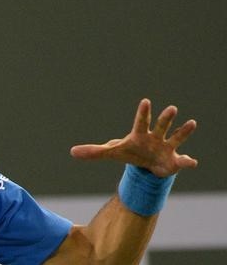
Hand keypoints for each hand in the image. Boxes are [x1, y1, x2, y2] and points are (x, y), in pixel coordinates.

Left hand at [70, 98, 197, 176]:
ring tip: (191, 123)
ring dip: (183, 132)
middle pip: (160, 126)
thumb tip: (72, 152)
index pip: (140, 122)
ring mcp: (167, 147)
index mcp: (140, 134)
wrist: (147, 164)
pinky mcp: (174, 160)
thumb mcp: (112, 153)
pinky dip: (188, 162)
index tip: (146, 101)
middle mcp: (155, 137)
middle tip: (172, 108)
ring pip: (176, 138)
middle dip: (166, 118)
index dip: (143, 112)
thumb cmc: (130, 153)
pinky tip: (192, 162)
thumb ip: (94, 152)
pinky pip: (183, 161)